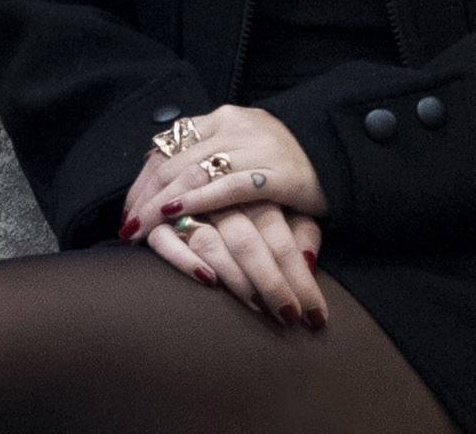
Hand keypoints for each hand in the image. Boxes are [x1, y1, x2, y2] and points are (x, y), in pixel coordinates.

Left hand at [123, 104, 329, 226]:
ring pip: (194, 172)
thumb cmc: (279, 159)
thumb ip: (206, 154)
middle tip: (125, 227)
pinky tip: (173, 215)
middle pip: (175, 160)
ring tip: (139, 229)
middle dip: (144, 197)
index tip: (128, 208)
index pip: (169, 144)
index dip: (143, 178)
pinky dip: (196, 201)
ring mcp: (256, 146)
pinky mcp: (275, 173)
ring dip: (160, 204)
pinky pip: (227, 187)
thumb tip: (159, 176)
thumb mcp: (239, 146)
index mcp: (223, 116)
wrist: (335, 155)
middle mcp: (235, 125)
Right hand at [136, 199, 328, 329]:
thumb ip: (302, 229)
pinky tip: (208, 281)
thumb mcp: (291, 201)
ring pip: (210, 242)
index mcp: (258, 184)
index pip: (280, 235)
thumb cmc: (261, 189)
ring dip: (235, 278)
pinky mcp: (160, 215)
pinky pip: (165, 239)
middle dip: (271, 283)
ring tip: (256, 306)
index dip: (298, 275)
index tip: (316, 314)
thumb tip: (308, 260)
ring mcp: (189, 202)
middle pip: (247, 241)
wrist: (212, 159)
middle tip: (289, 317)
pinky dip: (184, 259)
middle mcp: (223, 192)